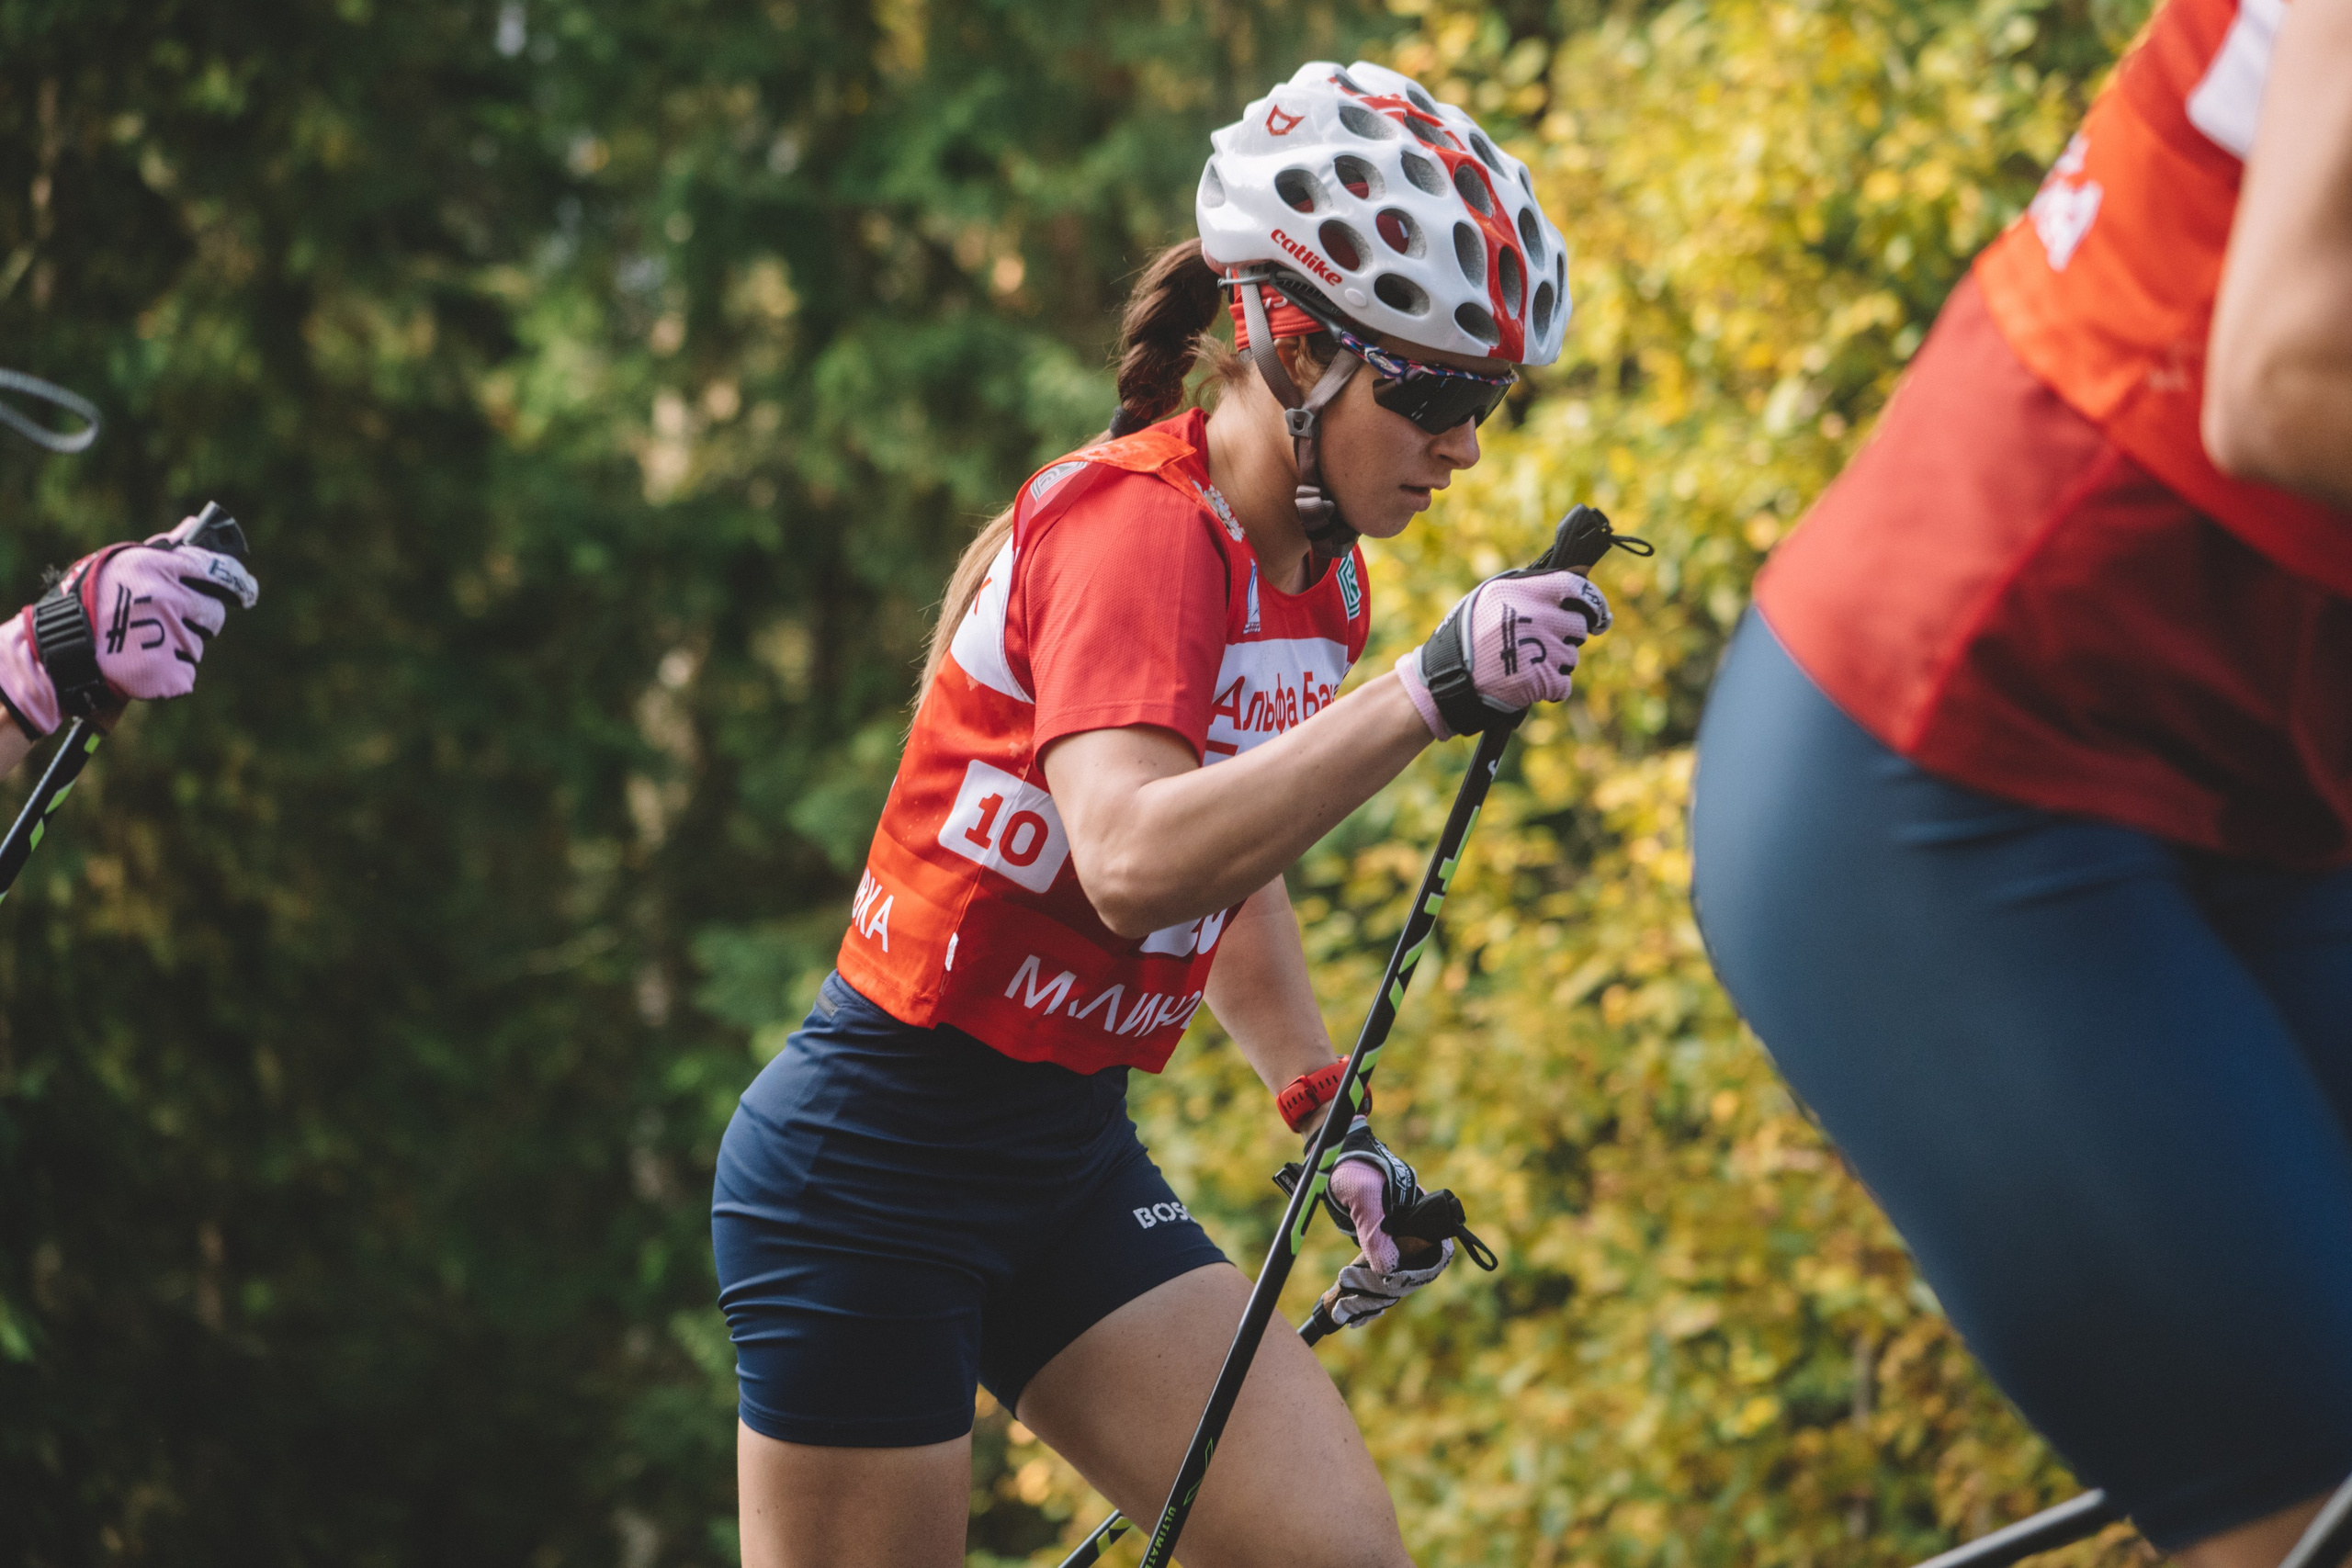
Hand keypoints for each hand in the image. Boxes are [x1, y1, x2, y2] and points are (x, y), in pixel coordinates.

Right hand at [0, 515, 259, 736]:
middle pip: (214, 614)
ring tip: (141, 641)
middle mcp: (169, 600)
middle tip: (164, 621)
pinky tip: (142, 663)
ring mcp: (169, 637)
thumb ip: (165, 550)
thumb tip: (195, 526)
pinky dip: (169, 673)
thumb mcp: (123, 564)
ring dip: (178, 645)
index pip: (219, 571)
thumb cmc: (91, 600)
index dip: (238, 583)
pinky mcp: (167, 672)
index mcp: (160, 568)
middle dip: (198, 619)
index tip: (246, 591)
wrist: (59, 646)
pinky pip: (185, 674)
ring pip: (197, 645)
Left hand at [1318, 1120, 1454, 1324]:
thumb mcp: (1363, 1196)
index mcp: (1422, 1212)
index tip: (1393, 1288)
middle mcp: (1414, 1227)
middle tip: (1363, 1306)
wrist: (1333, 1154)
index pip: (1434, 1253)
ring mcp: (1396, 1236)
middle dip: (1391, 1291)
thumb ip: (1376, 1230)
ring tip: (1353, 1315)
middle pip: (1414, 1270)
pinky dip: (1369, 1293)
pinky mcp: (1376, 1243)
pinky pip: (1379, 1273)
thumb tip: (1389, 1271)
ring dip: (1377, 1297)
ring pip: (1395, 1276)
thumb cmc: (1354, 1167)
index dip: (1418, 1274)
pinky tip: (1356, 1313)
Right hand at [1394, 568, 1607, 739]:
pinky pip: (1563, 685)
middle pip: (1579, 626)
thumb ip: (1525, 589)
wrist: (1447, 681)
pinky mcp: (1542, 680)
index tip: (1597, 614)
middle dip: (1566, 637)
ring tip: (1524, 666)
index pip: (1576, 588)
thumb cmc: (1465, 639)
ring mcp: (1542, 649)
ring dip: (1555, 664)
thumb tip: (1566, 586)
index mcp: (1524, 592)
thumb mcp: (1488, 598)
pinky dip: (1550, 689)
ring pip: (1572, 657)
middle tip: (1541, 645)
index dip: (1593, 601)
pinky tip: (1527, 685)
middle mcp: (1536, 616)